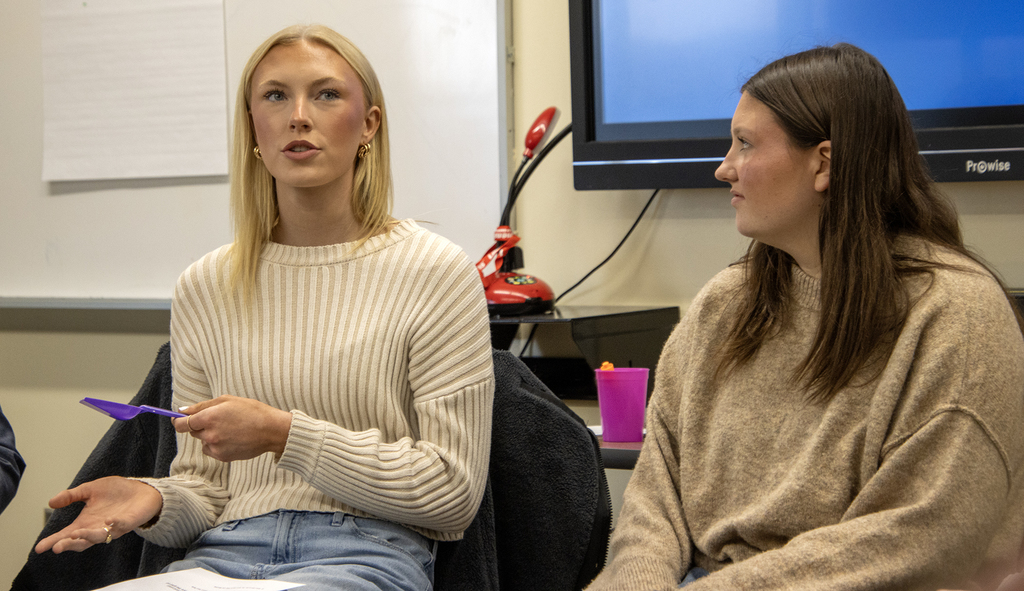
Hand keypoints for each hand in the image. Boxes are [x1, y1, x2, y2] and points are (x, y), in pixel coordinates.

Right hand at [35, 476, 162, 553]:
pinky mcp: (129, 521)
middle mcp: (98, 527)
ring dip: (88, 536)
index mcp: (87, 522)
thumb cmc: (117, 491)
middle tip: (56, 547)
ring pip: (99, 537)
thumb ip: (72, 496)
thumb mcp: (91, 489)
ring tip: (76, 534)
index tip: (40, 547)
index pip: (68, 534)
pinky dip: (115, 524)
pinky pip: (121, 525)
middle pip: (81, 541)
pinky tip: (108, 521)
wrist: (143, 489)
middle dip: (69, 544)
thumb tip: (51, 502)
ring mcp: (114, 527)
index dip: (54, 540)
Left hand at [174, 395, 291, 461]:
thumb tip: (182, 411)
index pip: (182, 424)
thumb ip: (202, 406)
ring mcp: (216, 447)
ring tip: (230, 429)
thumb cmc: (252, 411)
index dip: (178, 422)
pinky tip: (232, 438)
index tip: (178, 419)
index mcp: (209, 417)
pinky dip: (217, 445)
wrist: (272, 430)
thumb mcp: (227, 400)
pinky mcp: (223, 457)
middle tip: (218, 420)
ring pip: (203, 441)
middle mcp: (210, 434)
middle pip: (193, 432)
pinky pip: (212, 450)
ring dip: (210, 436)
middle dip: (200, 426)